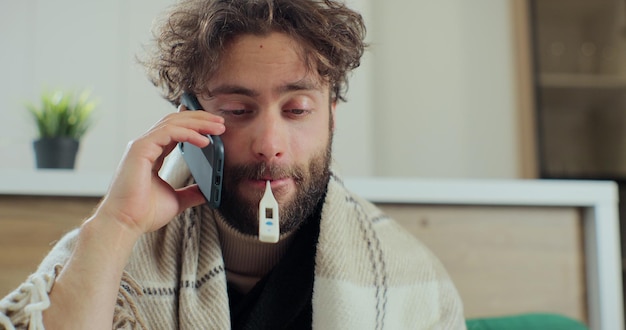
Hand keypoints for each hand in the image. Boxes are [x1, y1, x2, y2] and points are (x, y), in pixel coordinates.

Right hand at [96, 107, 224, 235]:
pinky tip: (205, 141)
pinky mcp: (141, 149)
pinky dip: (189, 133)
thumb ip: (191, 192)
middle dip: (200, 119)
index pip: (176, 131)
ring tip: (218, 127)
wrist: (125, 224)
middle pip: (176, 121)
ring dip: (199, 123)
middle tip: (221, 122)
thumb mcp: (176, 200)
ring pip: (173, 122)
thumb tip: (208, 192)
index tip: (216, 128)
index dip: (196, 126)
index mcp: (152, 154)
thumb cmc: (144, 214)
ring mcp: (142, 145)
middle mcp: (146, 145)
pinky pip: (169, 132)